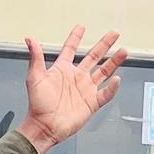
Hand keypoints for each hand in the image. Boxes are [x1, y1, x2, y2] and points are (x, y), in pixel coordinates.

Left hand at [18, 25, 124, 153]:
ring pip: (104, 72)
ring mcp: (85, 90)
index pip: (71, 49)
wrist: (45, 126)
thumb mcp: (35, 78)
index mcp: (62, 70)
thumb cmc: (38, 104)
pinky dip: (112, 88)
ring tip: (123, 51)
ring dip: (114, 62)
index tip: (81, 27)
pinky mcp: (91, 103)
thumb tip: (29, 39)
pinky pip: (105, 94)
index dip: (76, 38)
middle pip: (94, 57)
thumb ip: (36, 57)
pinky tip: (117, 79)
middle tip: (114, 33)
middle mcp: (76, 77)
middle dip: (104, 45)